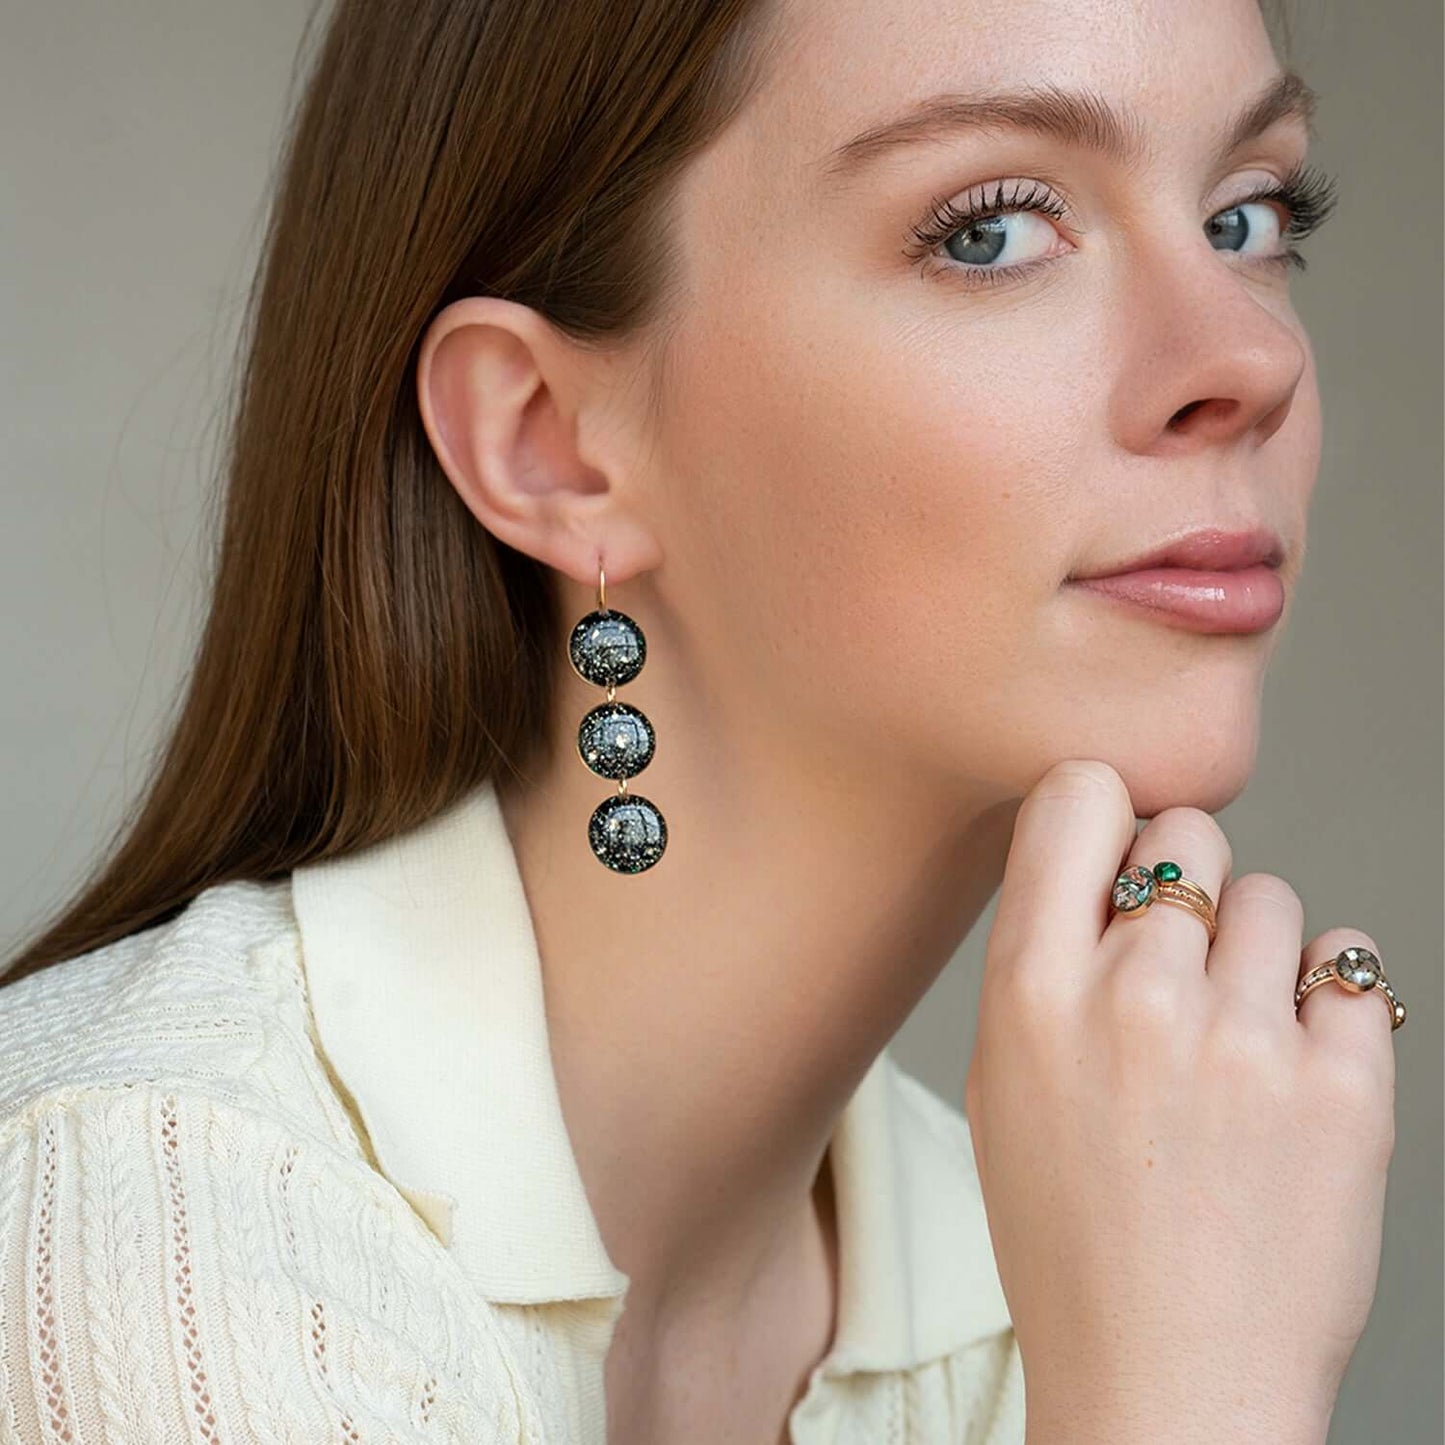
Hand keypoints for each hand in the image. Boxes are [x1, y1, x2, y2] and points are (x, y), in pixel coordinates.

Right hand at [965, 760, 1397, 1444]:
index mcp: (1030, 992)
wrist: (1169, 1381)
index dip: (1104, 809)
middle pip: (1189, 834)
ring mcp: (1244, 1041)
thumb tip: (1096, 863)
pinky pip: (1352, 963)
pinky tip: (1294, 1065)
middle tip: (1181, 963)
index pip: (1079, 792)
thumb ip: (1040, 961)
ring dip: (1257, 952)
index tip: (1116, 848)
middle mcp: (1134, 997)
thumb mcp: (1005, 1086)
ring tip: (1236, 1040)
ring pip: (1274, 897)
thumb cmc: (1072, 1239)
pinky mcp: (1345, 1088)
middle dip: (1185, 885)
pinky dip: (1328, 1001)